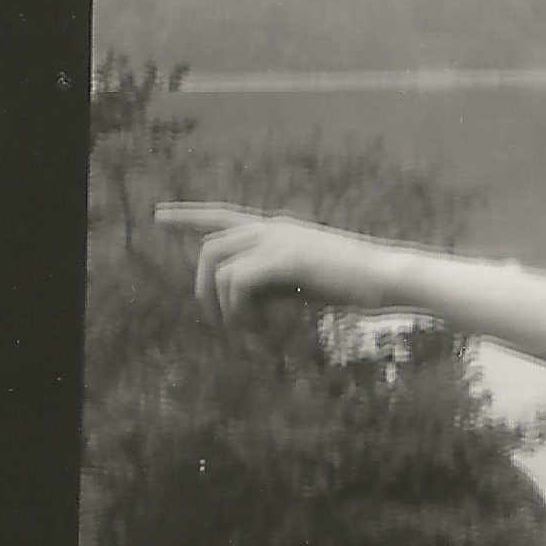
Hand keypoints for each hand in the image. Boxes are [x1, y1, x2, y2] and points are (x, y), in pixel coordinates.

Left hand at [151, 203, 406, 323]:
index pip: (222, 215)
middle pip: (210, 247)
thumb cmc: (351, 283)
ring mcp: (278, 240)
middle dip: (203, 289)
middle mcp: (272, 227)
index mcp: (277, 229)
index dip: (188, 216)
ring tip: (249, 329)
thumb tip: (238, 298)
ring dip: (224, 306)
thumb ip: (269, 282)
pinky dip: (241, 311)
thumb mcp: (302, 281)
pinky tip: (265, 327)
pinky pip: (236, 283)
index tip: (158, 215)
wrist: (387, 277)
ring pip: (218, 266)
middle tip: (220, 322)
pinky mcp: (284, 258)